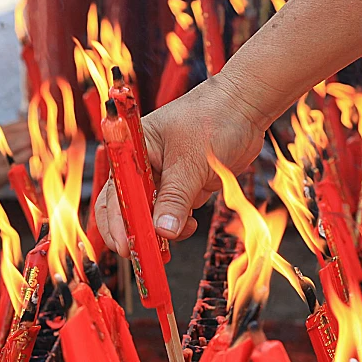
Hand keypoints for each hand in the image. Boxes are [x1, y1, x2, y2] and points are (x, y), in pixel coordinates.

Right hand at [95, 76, 264, 256]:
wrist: (245, 107)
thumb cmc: (213, 118)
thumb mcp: (191, 161)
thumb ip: (175, 197)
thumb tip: (161, 230)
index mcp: (133, 151)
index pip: (116, 192)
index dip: (118, 222)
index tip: (129, 246)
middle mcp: (143, 165)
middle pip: (127, 207)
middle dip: (136, 232)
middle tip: (147, 255)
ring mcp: (163, 177)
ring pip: (151, 215)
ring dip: (161, 231)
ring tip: (178, 235)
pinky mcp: (183, 185)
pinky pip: (173, 213)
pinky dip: (179, 225)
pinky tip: (190, 225)